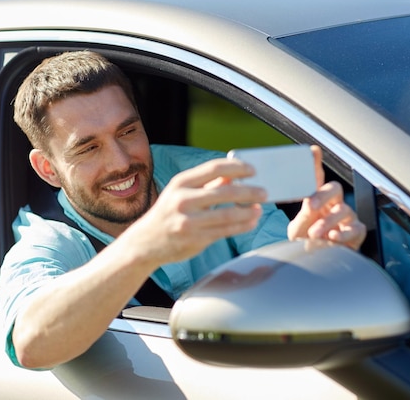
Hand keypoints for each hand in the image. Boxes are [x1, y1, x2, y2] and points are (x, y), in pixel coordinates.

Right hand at [126, 158, 266, 264]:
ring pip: (227, 215)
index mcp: (181, 183)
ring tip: (259, 209)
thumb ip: (207, 184)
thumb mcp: (181, 192)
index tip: (253, 170)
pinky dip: (241, 227)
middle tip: (264, 192)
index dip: (237, 167)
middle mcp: (183, 200)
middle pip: (225, 192)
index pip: (214, 168)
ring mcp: (188, 222)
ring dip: (248, 212)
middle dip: (249, 192)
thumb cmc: (168, 213)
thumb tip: (233, 175)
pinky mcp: (194, 240)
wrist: (145, 242)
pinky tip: (250, 222)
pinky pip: (224, 232)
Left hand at [287, 146, 365, 249]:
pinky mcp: (356, 232)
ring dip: (328, 221)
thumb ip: (303, 215)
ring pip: (344, 210)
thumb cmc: (305, 242)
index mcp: (317, 199)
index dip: (315, 164)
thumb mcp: (298, 229)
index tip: (312, 151)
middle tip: (310, 206)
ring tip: (314, 233)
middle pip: (335, 188)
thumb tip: (309, 203)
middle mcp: (333, 205)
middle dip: (323, 195)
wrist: (315, 262)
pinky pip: (355, 228)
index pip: (317, 179)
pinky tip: (332, 238)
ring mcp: (347, 218)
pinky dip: (343, 233)